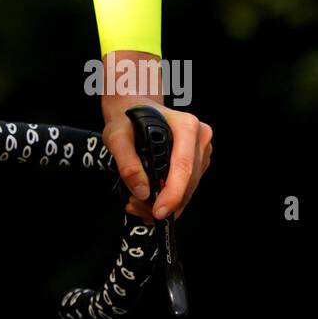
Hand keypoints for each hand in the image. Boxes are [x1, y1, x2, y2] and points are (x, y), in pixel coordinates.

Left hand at [100, 51, 211, 223]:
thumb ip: (126, 162)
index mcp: (185, 126)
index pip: (183, 166)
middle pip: (188, 182)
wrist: (134, 108)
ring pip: (189, 188)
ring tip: (137, 203)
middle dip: (165, 202)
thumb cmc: (127, 119)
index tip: (158, 211)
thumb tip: (142, 191)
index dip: (173, 193)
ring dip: (166, 202)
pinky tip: (148, 198)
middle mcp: (200, 137)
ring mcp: (201, 150)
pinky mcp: (198, 161)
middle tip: (136, 208)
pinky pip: (187, 186)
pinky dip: (169, 197)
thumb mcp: (116, 136)